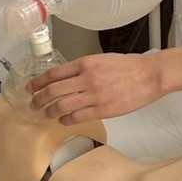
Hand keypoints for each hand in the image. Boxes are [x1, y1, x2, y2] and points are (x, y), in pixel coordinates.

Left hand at [29, 51, 162, 123]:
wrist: (150, 75)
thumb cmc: (129, 67)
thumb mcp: (102, 60)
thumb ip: (83, 68)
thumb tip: (66, 79)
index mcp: (86, 63)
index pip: (54, 73)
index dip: (38, 82)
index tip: (31, 88)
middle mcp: (87, 78)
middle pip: (53, 90)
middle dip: (39, 99)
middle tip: (33, 104)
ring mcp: (94, 95)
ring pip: (62, 105)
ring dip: (50, 111)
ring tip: (46, 114)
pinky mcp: (103, 109)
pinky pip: (77, 117)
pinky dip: (66, 120)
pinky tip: (63, 121)